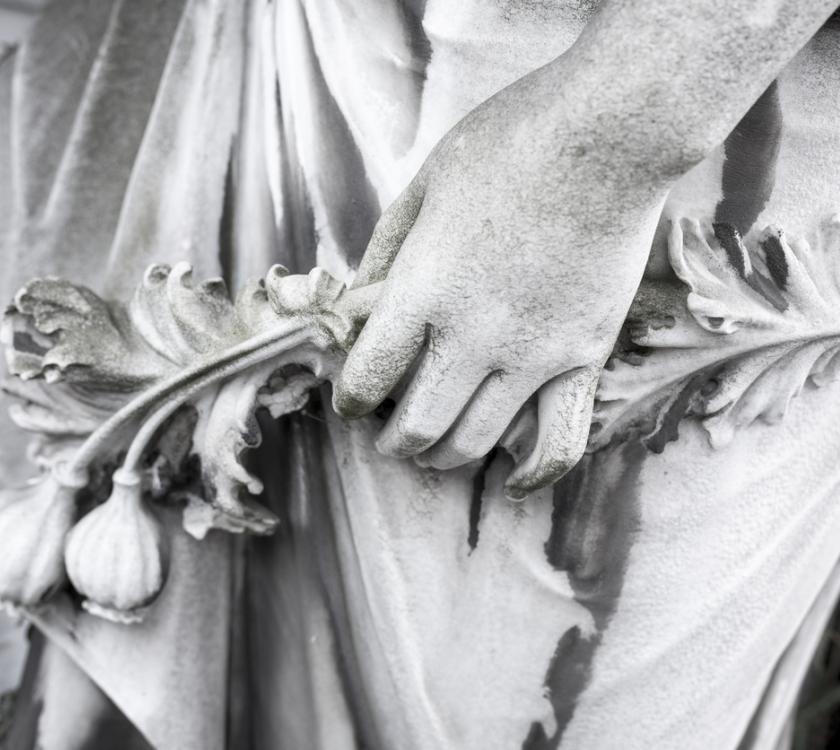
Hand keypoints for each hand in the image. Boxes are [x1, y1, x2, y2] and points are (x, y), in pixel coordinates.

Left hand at [332, 60, 670, 493]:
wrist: (609, 134)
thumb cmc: (509, 144)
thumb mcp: (423, 186)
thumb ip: (387, 251)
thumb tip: (361, 300)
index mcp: (423, 290)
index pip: (367, 378)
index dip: (351, 398)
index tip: (354, 396)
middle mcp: (473, 335)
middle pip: (417, 427)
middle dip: (392, 440)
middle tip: (389, 430)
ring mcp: (533, 353)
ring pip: (474, 443)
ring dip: (443, 453)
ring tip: (434, 445)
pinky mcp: (584, 356)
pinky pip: (559, 441)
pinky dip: (533, 473)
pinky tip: (514, 481)